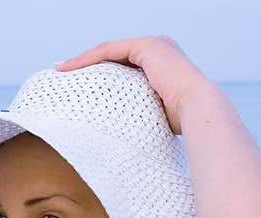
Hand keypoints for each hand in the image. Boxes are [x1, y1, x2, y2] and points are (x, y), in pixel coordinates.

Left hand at [54, 35, 212, 134]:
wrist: (199, 110)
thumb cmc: (182, 122)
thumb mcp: (157, 113)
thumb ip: (142, 110)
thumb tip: (123, 129)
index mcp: (164, 63)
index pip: (126, 65)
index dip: (102, 71)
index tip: (81, 83)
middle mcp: (160, 48)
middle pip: (115, 55)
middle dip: (88, 63)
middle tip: (65, 72)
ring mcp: (154, 45)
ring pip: (109, 50)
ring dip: (83, 60)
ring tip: (61, 70)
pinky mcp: (146, 46)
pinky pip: (109, 50)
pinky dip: (88, 58)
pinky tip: (71, 67)